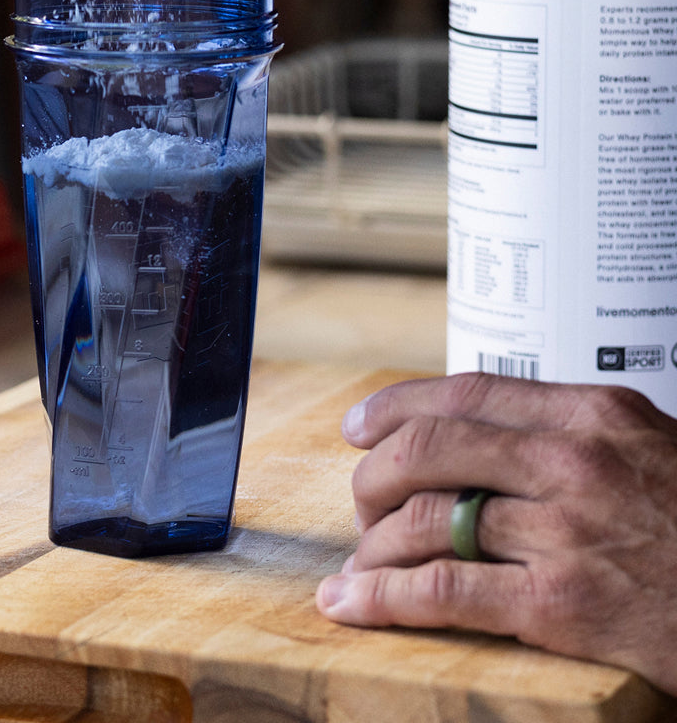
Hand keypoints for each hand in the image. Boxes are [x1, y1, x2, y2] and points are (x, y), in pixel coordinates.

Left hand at [319, 372, 676, 696]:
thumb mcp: (646, 445)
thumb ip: (565, 431)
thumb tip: (476, 432)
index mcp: (589, 413)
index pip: (464, 392)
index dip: (395, 407)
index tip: (359, 425)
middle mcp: (571, 460)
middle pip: (428, 450)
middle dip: (373, 477)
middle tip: (361, 502)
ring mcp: (565, 531)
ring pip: (426, 521)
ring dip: (374, 544)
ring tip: (360, 562)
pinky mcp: (563, 605)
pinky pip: (444, 592)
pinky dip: (383, 598)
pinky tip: (351, 603)